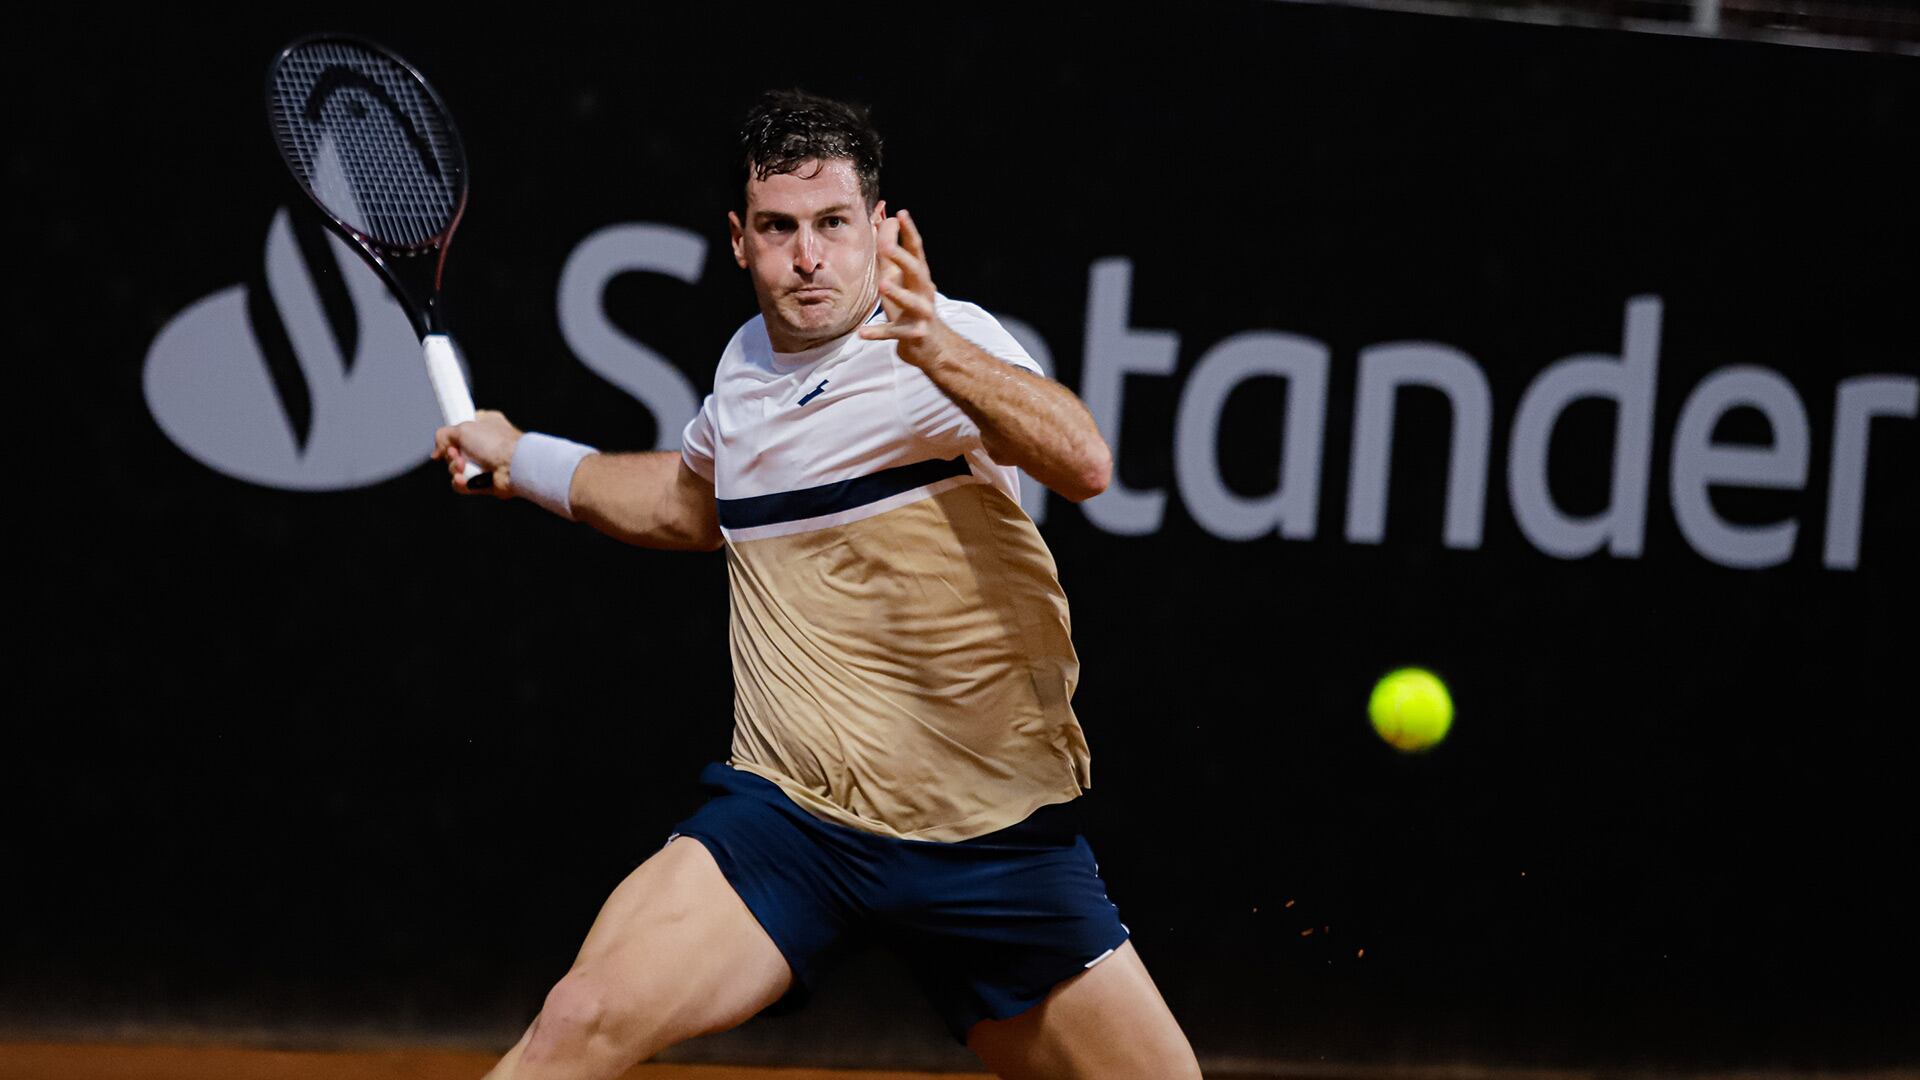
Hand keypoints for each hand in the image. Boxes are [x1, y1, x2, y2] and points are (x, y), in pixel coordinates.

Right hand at [432, 410, 521, 496]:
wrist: (515, 466)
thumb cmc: (496, 443)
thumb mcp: (463, 428)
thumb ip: (444, 435)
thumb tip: (437, 452)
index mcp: (485, 425)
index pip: (461, 429)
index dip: (452, 436)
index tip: (449, 441)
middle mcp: (486, 444)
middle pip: (455, 451)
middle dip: (451, 455)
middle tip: (456, 455)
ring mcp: (486, 463)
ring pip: (457, 469)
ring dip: (455, 469)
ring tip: (463, 468)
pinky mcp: (485, 481)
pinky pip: (463, 484)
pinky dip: (460, 483)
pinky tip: (464, 479)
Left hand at [857, 209, 952, 368]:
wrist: (931, 345)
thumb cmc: (911, 307)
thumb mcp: (900, 279)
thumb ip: (890, 254)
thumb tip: (882, 221)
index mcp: (920, 276)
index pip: (916, 250)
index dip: (910, 231)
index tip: (901, 213)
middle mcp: (924, 291)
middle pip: (916, 271)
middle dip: (903, 258)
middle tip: (887, 246)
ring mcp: (921, 314)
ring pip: (910, 302)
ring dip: (897, 293)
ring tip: (882, 285)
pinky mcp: (913, 334)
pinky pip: (893, 333)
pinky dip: (878, 333)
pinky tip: (861, 333)